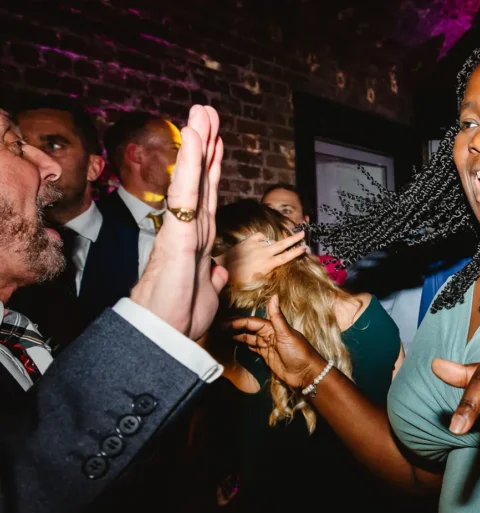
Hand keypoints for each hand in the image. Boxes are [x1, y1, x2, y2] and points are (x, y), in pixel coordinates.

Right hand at [130, 105, 227, 338]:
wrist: (163, 336)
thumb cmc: (179, 317)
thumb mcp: (206, 293)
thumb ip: (211, 277)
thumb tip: (217, 270)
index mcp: (198, 240)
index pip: (209, 196)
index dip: (213, 168)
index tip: (217, 141)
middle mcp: (191, 228)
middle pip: (202, 179)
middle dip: (206, 144)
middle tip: (207, 111)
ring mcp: (184, 228)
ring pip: (194, 178)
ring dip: (199, 144)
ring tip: (201, 112)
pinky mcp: (179, 233)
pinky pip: (189, 192)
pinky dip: (193, 163)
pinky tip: (195, 138)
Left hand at [214, 230, 306, 287]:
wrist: (225, 267)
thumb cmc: (241, 278)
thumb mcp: (257, 280)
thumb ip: (269, 272)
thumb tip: (276, 267)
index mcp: (268, 264)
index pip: (286, 257)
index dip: (296, 252)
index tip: (304, 247)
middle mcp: (264, 253)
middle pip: (283, 244)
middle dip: (294, 238)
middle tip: (303, 233)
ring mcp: (257, 245)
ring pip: (271, 241)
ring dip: (274, 244)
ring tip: (271, 249)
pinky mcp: (249, 240)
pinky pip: (260, 236)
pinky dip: (262, 239)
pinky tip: (260, 243)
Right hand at [225, 295, 326, 388]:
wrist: (306, 374)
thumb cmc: (299, 353)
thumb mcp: (287, 334)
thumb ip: (277, 317)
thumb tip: (274, 296)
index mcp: (273, 327)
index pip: (251, 322)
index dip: (236, 322)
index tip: (221, 323)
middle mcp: (269, 334)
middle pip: (247, 329)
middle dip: (233, 327)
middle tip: (216, 329)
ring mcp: (267, 345)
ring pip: (248, 338)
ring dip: (236, 336)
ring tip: (221, 335)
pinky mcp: (266, 356)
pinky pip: (252, 347)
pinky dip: (243, 345)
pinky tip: (234, 343)